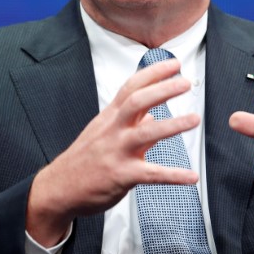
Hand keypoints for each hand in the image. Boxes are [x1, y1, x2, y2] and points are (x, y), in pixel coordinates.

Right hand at [26, 58, 200, 245]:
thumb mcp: (105, 133)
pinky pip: (151, 174)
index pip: (132, 87)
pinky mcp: (122, 176)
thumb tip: (155, 115)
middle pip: (137, 102)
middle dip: (162, 90)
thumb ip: (133, 124)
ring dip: (173, 125)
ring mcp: (117, 152)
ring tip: (195, 119)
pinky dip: (173, 175)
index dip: (153, 73)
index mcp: (110, 117)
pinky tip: (191, 177)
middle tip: (185, 83)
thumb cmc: (84, 159)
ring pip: (146, 133)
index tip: (174, 64)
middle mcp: (113, 130)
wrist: (59, 188)